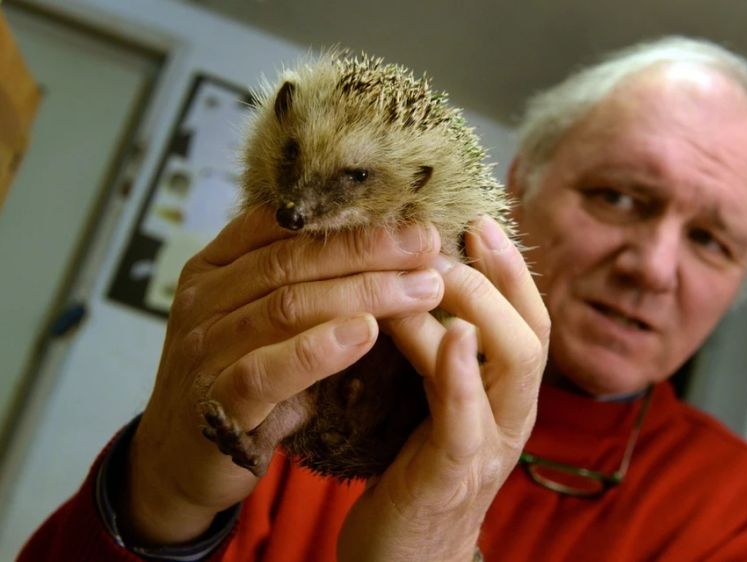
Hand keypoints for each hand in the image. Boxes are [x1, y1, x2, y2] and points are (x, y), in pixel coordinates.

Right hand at [119, 207, 442, 544]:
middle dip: (368, 250)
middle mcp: (204, 299)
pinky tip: (365, 333)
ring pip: (288, 306)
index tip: (412, 222)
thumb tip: (390, 254)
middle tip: (428, 246)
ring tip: (420, 289)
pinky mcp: (215, 402)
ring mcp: (203, 350)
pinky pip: (267, 369)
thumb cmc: (241, 381)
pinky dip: (318, 349)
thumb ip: (305, 286)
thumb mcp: (264, 323)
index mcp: (215, 268)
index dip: (351, 221)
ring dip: (363, 294)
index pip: (282, 226)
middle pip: (293, 260)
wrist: (180, 461)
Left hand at [338, 216, 550, 561]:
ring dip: (480, 308)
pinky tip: (448, 334)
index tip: (480, 220)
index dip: (512, 269)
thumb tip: (419, 283)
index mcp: (506, 397)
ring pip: (514, 364)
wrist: (403, 559)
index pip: (529, 319)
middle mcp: (512, 416)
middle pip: (532, 331)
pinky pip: (468, 418)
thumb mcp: (436, 402)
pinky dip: (463, 373)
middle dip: (499, 277)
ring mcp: (490, 446)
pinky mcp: (454, 475)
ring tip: (442, 268)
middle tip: (455, 236)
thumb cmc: (413, 471)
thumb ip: (438, 352)